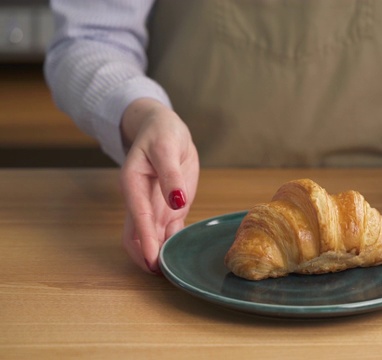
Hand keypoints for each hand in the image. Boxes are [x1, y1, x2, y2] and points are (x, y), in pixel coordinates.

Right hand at [119, 98, 198, 273]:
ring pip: (151, 237)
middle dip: (145, 255)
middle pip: (137, 234)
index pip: (138, 216)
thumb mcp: (167, 147)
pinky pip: (168, 231)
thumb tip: (176, 201)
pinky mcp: (170, 208)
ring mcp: (155, 205)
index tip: (151, 259)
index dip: (145, 239)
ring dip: (157, 254)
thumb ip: (170, 175)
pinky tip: (178, 259)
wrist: (164, 128)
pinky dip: (171, 245)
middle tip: (159, 275)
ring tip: (169, 275)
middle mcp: (140, 199)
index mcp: (133, 182)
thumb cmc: (163, 133)